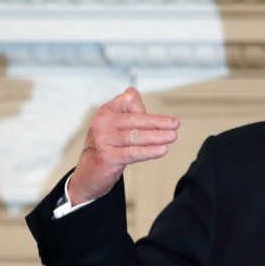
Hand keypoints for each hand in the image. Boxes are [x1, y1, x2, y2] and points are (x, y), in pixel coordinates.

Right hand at [68, 87, 179, 205]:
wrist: (88, 174)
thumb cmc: (106, 147)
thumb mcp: (114, 126)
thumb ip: (127, 110)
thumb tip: (133, 91)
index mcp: (105, 112)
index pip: (128, 101)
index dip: (144, 109)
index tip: (161, 119)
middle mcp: (102, 123)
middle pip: (135, 119)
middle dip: (158, 122)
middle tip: (176, 124)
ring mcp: (103, 140)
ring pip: (136, 136)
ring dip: (157, 136)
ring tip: (173, 136)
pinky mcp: (107, 157)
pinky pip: (133, 152)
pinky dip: (149, 151)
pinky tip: (162, 150)